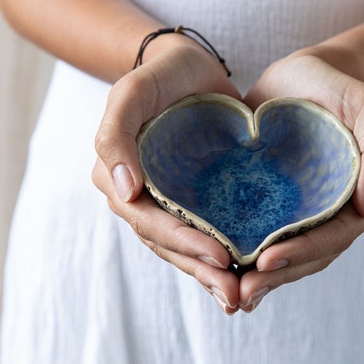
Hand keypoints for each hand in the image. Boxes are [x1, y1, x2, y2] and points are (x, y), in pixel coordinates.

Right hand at [92, 40, 243, 313]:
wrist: (187, 64)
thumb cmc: (158, 75)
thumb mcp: (132, 93)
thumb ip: (115, 135)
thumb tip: (125, 191)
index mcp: (117, 180)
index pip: (149, 223)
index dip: (184, 243)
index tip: (222, 258)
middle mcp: (139, 198)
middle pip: (168, 245)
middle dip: (201, 272)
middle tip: (236, 296)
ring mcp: (167, 201)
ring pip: (186, 247)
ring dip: (211, 275)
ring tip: (243, 298)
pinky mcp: (193, 198)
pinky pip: (206, 232)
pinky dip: (222, 255)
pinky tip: (248, 275)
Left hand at [236, 52, 363, 311]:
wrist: (304, 73)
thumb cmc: (338, 86)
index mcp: (357, 197)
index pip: (334, 236)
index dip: (303, 252)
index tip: (267, 260)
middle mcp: (329, 211)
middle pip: (308, 256)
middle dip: (276, 277)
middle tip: (241, 294)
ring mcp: (300, 211)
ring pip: (285, 254)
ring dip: (261, 279)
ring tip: (230, 295)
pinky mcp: (273, 204)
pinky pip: (261, 235)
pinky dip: (245, 258)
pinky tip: (221, 272)